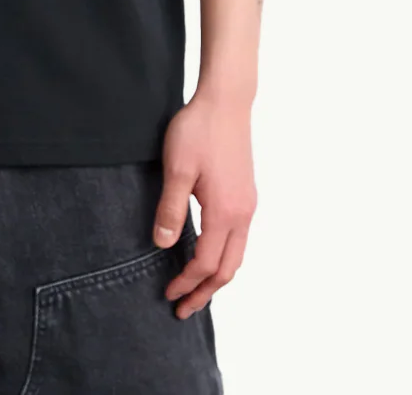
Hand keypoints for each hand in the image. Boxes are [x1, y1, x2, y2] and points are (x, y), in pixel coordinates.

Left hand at [152, 92, 256, 319]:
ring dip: (217, 276)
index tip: (168, 295)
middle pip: (228, 269)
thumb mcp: (177, 168)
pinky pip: (239, 239)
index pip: (206, 263)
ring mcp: (248, 204)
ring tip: (196, 289)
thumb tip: (163, 245)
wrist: (226, 102)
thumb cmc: (198, 131)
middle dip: (205, 292)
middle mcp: (243, 214)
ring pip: (237, 255)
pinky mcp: (246, 193)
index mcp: (225, 213)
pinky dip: (225, 257)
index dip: (186, 283)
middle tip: (183, 309)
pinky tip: (209, 253)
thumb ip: (171, 208)